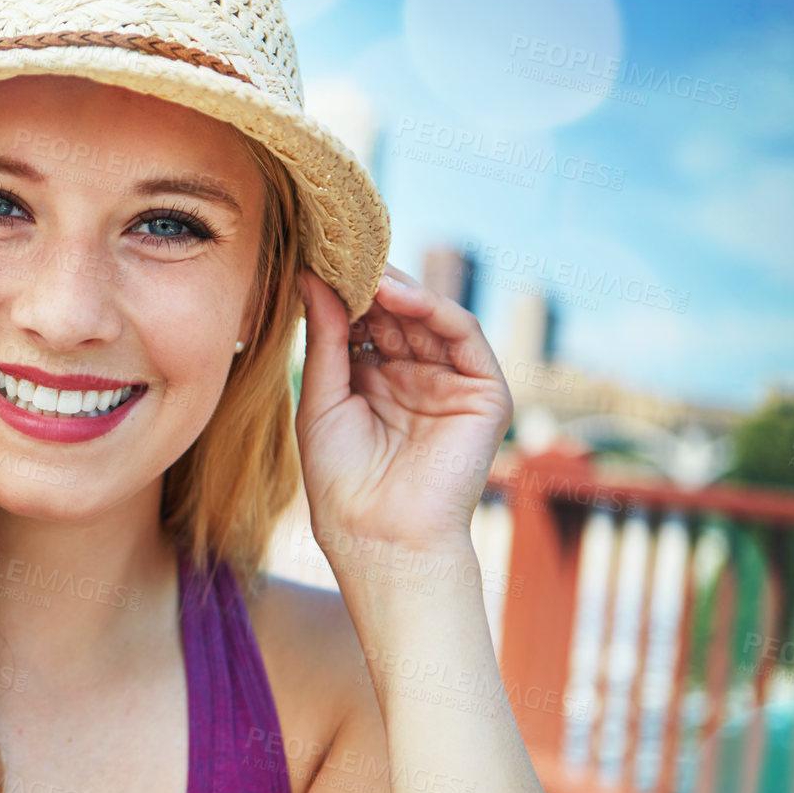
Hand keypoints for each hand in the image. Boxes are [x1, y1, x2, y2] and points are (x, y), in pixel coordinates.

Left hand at [294, 264, 513, 558]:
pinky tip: (400, 297)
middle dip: (372, 286)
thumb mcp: (322, 398)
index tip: (317, 264)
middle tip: (343, 256)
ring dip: (401, 292)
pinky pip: (464, 337)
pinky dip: (436, 310)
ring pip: (431, 320)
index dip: (346, 295)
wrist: (379, 536)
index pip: (366, 324)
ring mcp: (451, 385)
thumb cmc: (341, 481)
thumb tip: (309, 276)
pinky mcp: (484, 395)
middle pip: (399, 316)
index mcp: (376, 383)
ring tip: (367, 273)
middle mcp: (416, 379)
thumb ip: (324, 337)